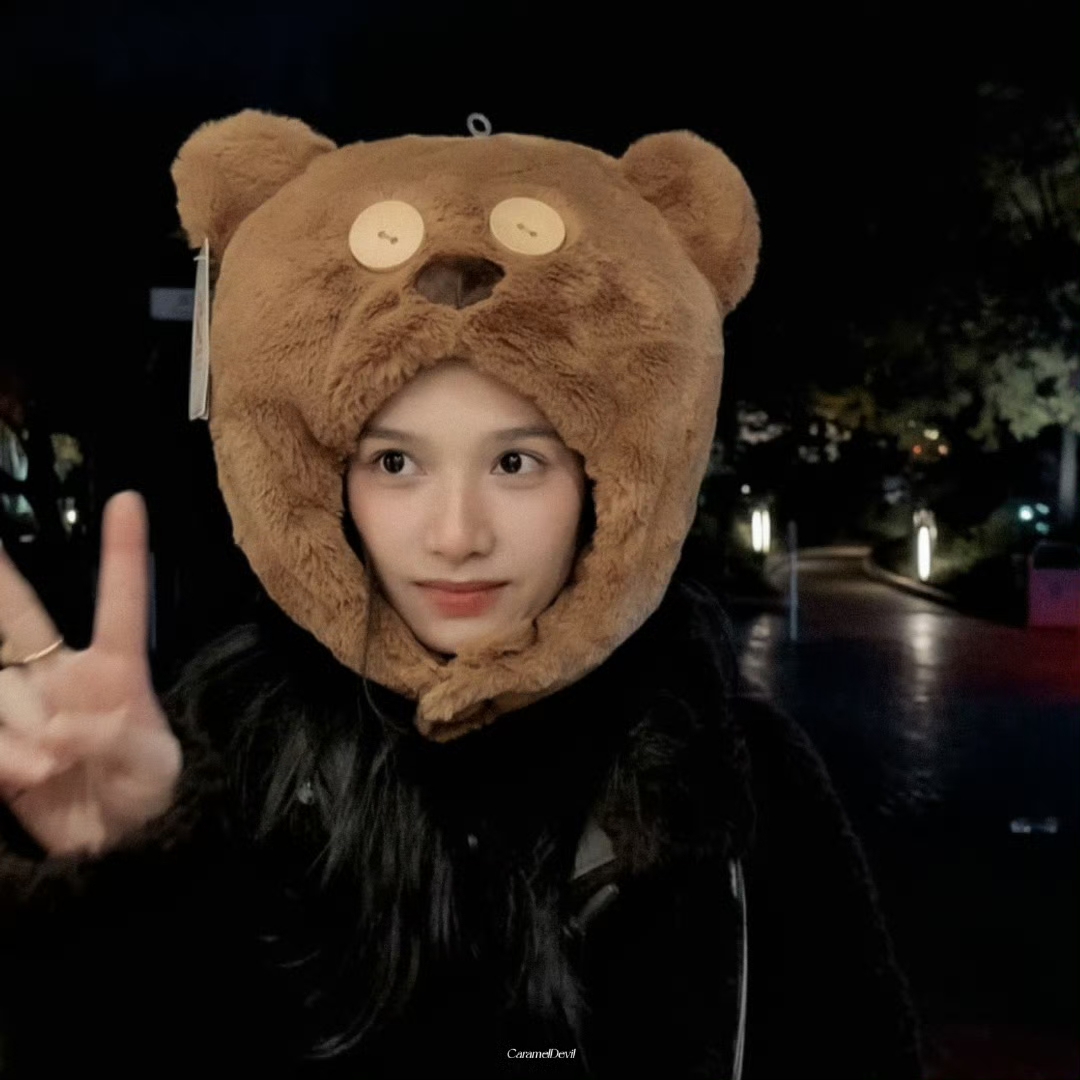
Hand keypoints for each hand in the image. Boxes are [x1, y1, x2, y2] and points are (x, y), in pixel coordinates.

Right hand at [0, 491, 181, 855]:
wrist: (117, 848)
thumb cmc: (151, 795)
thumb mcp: (152, 767)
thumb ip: (111, 740)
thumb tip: (58, 731)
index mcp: (118, 671)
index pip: (120, 603)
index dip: (122, 553)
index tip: (129, 500)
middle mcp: (64, 679)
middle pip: (20, 618)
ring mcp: (25, 710)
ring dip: (16, 734)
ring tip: (51, 770)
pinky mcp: (1, 746)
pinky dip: (4, 760)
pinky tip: (30, 780)